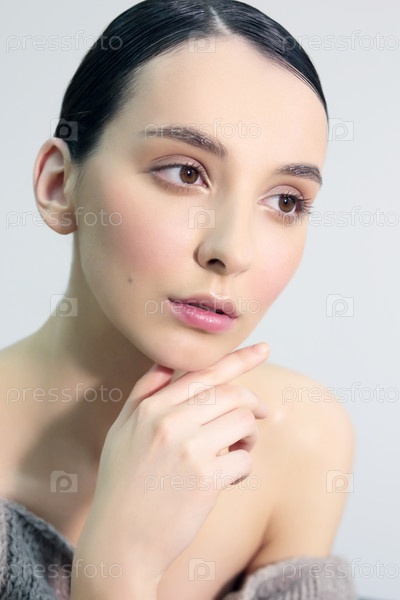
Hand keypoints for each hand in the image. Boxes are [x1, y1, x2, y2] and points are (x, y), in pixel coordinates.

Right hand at [71, 342, 269, 595]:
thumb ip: (144, 394)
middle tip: (259, 417)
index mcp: (149, 407)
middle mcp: (168, 421)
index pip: (203, 373)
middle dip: (252, 404)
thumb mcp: (121, 432)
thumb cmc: (122, 485)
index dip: (238, 359)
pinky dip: (243, 468)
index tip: (264, 349)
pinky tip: (228, 479)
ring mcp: (187, 449)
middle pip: (231, 393)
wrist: (119, 542)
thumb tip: (168, 364)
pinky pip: (244, 460)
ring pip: (242, 421)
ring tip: (237, 451)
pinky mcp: (205, 479)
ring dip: (249, 436)